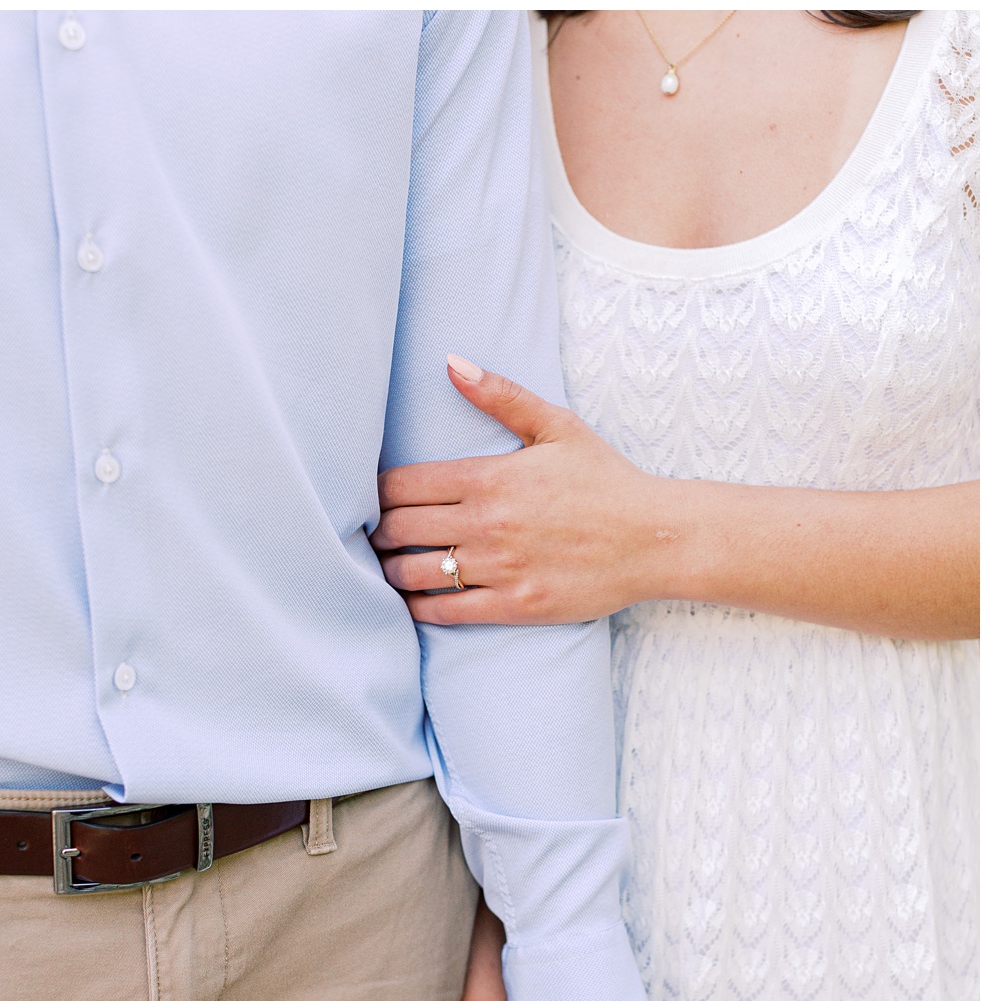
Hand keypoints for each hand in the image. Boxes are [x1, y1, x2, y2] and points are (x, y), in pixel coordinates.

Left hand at [373, 355, 671, 625]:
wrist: (657, 539)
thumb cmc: (605, 481)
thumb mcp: (558, 427)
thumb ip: (500, 395)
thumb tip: (451, 362)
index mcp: (488, 478)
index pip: (399, 486)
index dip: (374, 494)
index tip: (370, 498)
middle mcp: (486, 523)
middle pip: (396, 529)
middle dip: (375, 532)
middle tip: (371, 534)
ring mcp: (499, 567)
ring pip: (411, 574)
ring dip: (388, 570)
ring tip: (387, 565)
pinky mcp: (513, 604)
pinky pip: (444, 612)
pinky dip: (417, 607)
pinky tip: (413, 599)